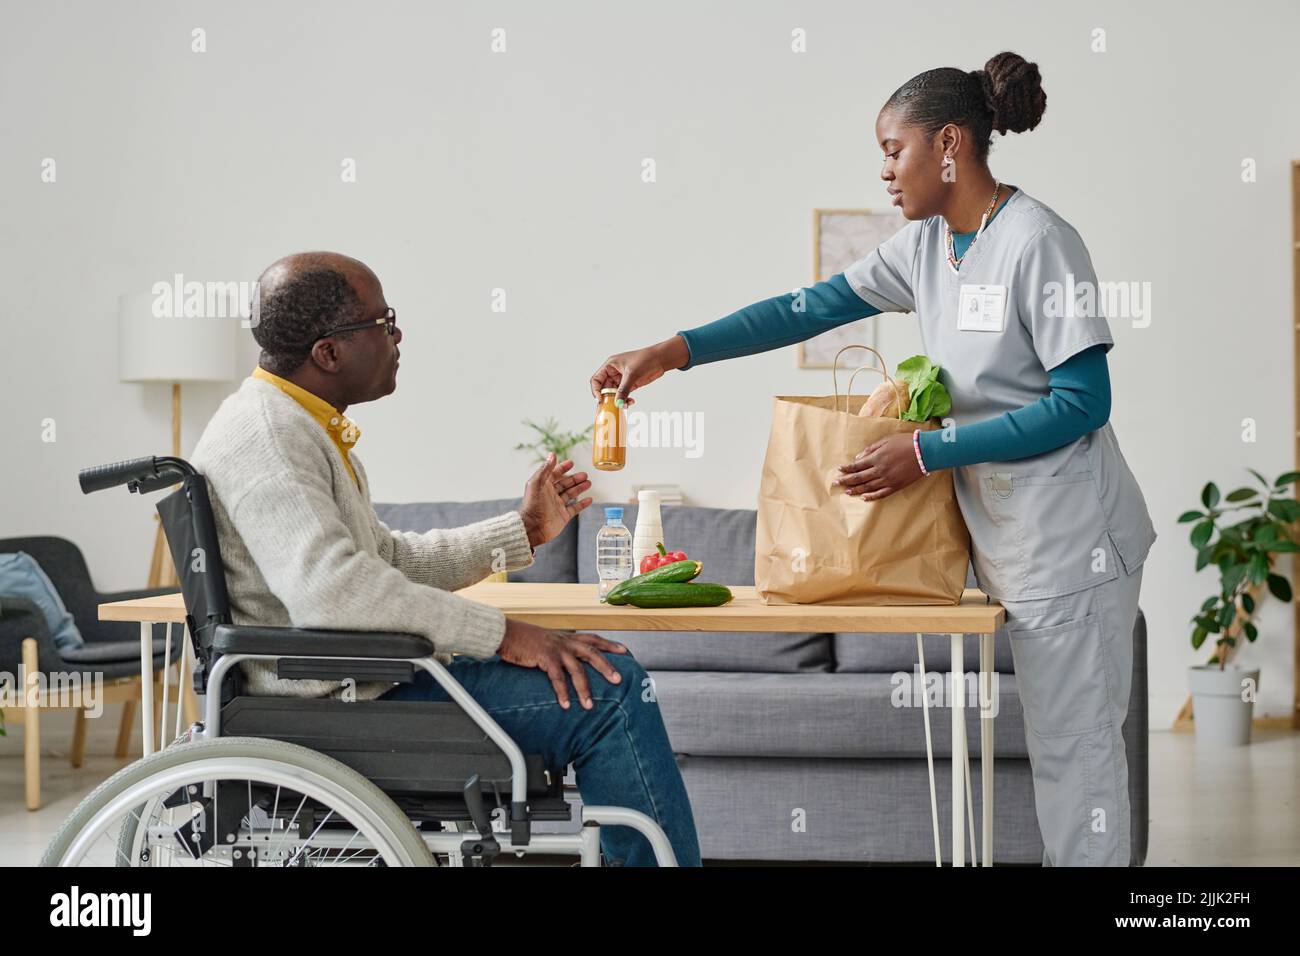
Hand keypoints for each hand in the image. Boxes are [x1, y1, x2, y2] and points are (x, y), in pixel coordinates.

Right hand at [497, 621, 628, 708]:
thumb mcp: (547, 640)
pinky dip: (562, 692)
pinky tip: (565, 705)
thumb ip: (559, 649)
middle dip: (606, 666)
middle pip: (592, 653)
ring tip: (589, 705)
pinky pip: (557, 678)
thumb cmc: (524, 639)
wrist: (507, 633)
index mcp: (567, 637)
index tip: (625, 651)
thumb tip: (567, 661)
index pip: (593, 638)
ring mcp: (556, 649)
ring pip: (577, 669)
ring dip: (584, 689)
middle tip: (618, 680)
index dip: (609, 645)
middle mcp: (565, 641)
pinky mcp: (544, 657)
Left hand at [518, 453, 592, 548]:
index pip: (554, 474)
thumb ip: (545, 469)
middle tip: (585, 474)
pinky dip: (583, 504)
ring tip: (588, 483)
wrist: (533, 527)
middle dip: (575, 478)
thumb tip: (552, 454)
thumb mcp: (537, 483)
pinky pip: (575, 508)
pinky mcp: (563, 516)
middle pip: (565, 484)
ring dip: (580, 488)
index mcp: (544, 486)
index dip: (562, 468)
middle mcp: (551, 495)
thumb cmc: (532, 505)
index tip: (571, 462)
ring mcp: (557, 506)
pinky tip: (589, 499)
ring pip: (571, 494)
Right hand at [589, 335, 689, 406]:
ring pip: (614, 393)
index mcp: (610, 365)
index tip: (600, 399)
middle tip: (611, 406)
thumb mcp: (632, 374)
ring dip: (617, 400)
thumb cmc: (645, 359)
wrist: (660, 359)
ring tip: (623, 405)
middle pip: (604, 388)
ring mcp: (621, 379)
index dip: (596, 390)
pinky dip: (624, 400)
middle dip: (607, 398)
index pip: (596, 379)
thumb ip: (623, 389)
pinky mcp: (630, 384)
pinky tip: (630, 402)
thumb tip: (617, 403)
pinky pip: (622, 395)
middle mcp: (613, 372)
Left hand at [833, 432, 922, 500]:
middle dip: (846, 481)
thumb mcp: (886, 441)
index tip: (839, 470)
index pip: (857, 466)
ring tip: (847, 492)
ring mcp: (888, 480)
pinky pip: (881, 493)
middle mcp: (879, 470)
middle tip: (836, 484)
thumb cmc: (905, 443)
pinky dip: (872, 497)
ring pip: (868, 487)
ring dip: (856, 490)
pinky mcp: (896, 486)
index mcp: (876, 458)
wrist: (925, 452)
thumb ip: (871, 450)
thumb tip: (858, 458)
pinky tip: (864, 498)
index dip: (847, 469)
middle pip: (859, 478)